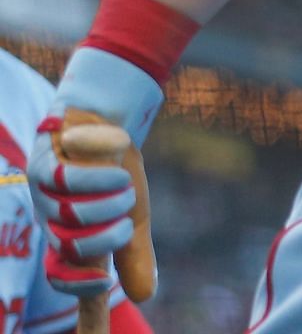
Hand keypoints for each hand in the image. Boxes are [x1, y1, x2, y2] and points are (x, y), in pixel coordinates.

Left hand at [30, 48, 162, 302]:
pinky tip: (117, 164)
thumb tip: (143, 296)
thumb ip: (135, 254)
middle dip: (106, 237)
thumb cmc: (119, 170)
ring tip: (125, 184)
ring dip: (107, 201)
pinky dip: (100, 174)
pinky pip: (68, 177)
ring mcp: (43, 193)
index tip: (105, 285)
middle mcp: (52, 220)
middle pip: (70, 247)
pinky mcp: (43, 163)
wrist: (110, 120)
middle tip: (128, 222)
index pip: (63, 275)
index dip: (79, 288)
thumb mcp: (133, 214)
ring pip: (70, 213)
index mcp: (70, 237)